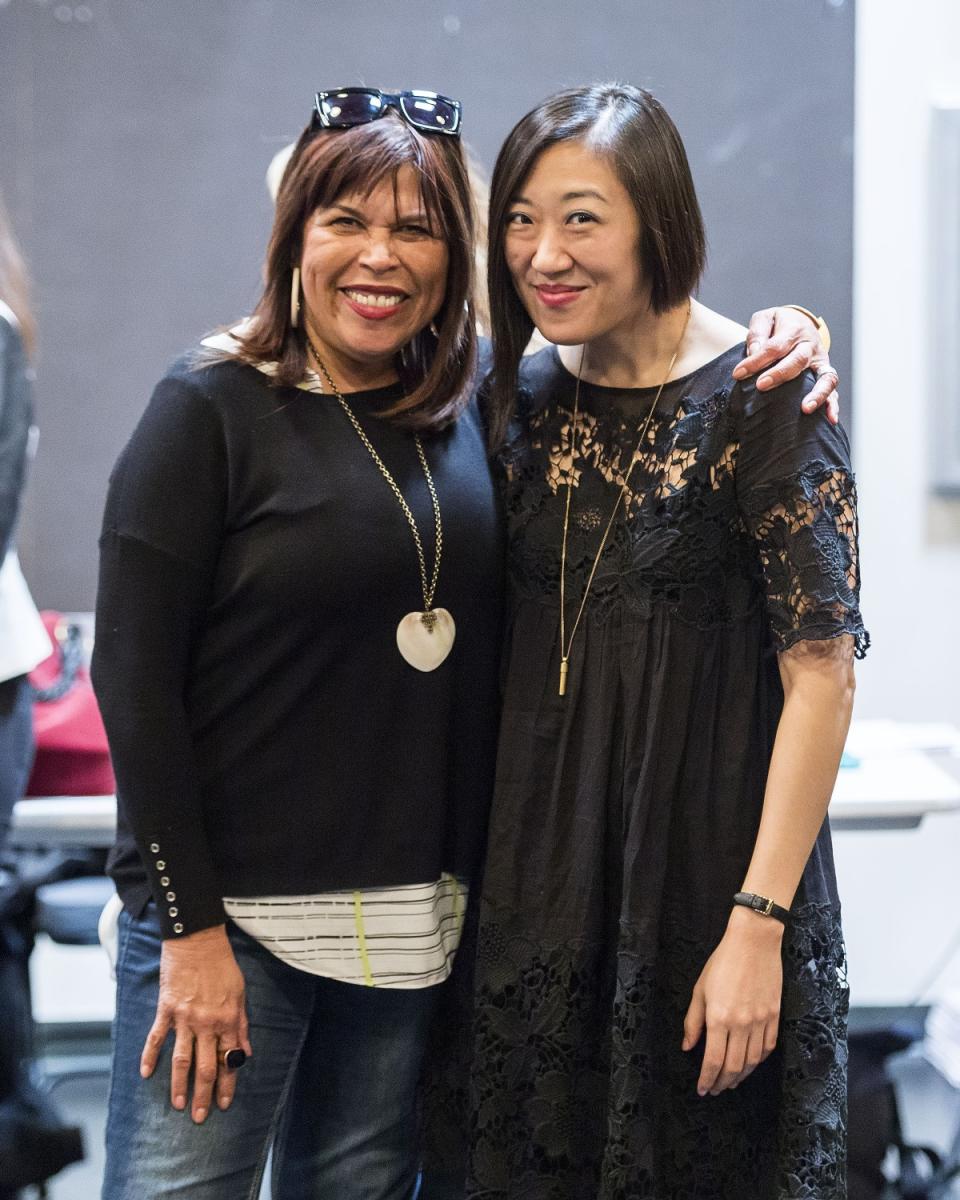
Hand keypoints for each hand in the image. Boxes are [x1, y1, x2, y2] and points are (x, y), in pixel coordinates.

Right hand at [140, 924, 251, 1122]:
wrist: (198, 941)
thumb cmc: (222, 965)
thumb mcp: (240, 994)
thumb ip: (241, 1025)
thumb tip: (245, 1052)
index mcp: (228, 1020)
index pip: (228, 1060)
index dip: (228, 1084)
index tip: (225, 1103)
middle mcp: (207, 1023)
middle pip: (205, 1067)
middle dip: (204, 1094)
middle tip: (201, 1116)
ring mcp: (184, 1018)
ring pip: (181, 1060)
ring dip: (179, 1085)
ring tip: (178, 1105)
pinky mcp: (166, 1009)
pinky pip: (156, 1038)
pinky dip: (149, 1056)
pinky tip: (145, 1074)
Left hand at [681, 906, 782, 1096]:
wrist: (754, 942)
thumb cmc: (722, 962)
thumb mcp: (700, 989)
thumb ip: (693, 1021)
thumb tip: (688, 1047)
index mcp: (719, 1018)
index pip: (713, 1061)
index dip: (707, 1079)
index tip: (702, 1089)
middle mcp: (741, 1024)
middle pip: (733, 1067)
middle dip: (722, 1083)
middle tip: (715, 1090)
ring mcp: (761, 1022)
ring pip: (752, 1062)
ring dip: (741, 1076)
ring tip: (730, 1082)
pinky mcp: (775, 1016)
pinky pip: (768, 1048)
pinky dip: (758, 1061)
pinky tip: (750, 1064)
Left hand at [732, 306, 839, 424]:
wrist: (799, 323)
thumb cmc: (778, 325)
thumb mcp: (765, 319)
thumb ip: (758, 334)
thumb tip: (754, 353)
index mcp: (794, 330)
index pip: (775, 347)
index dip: (756, 360)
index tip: (738, 373)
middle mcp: (811, 346)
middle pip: (798, 361)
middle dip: (780, 374)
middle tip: (761, 386)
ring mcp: (821, 362)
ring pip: (825, 377)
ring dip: (817, 394)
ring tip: (805, 409)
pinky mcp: (825, 374)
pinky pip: (833, 390)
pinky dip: (833, 405)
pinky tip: (830, 419)